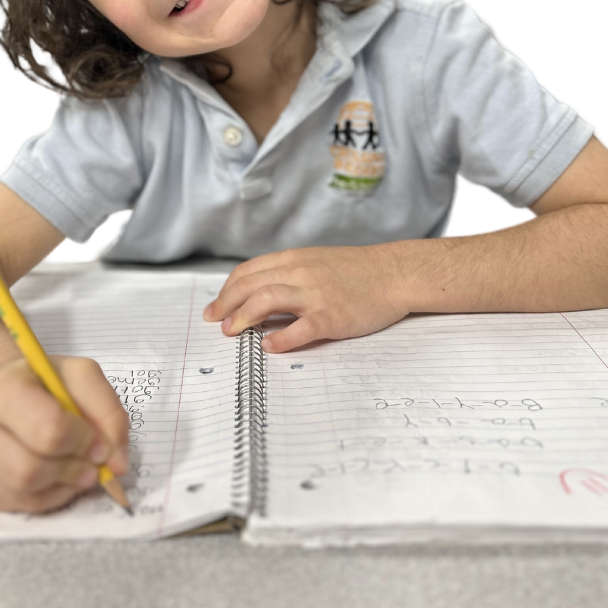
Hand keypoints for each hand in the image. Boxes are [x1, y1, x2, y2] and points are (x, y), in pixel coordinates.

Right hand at [0, 355, 128, 512]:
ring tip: (77, 470)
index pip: (48, 431)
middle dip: (73, 471)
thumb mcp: (82, 378)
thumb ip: (109, 413)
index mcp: (1, 388)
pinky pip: (18, 508)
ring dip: (64, 487)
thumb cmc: (46, 384)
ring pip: (24, 494)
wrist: (4, 394)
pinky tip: (55, 478)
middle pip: (30, 470)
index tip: (100, 444)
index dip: (84, 442)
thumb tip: (117, 465)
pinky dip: (49, 498)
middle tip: (92, 465)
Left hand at [203, 245, 410, 352]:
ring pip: (266, 301)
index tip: (216, 307)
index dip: (227, 291)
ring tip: (232, 332)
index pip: (248, 272)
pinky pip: (299, 329)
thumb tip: (259, 295)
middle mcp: (300, 273)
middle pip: (250, 286)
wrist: (393, 273)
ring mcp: (315, 295)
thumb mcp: (316, 262)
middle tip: (215, 323)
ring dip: (243, 318)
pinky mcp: (332, 316)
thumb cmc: (356, 270)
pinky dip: (280, 339)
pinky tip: (268, 347)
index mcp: (294, 260)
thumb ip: (289, 274)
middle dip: (226, 305)